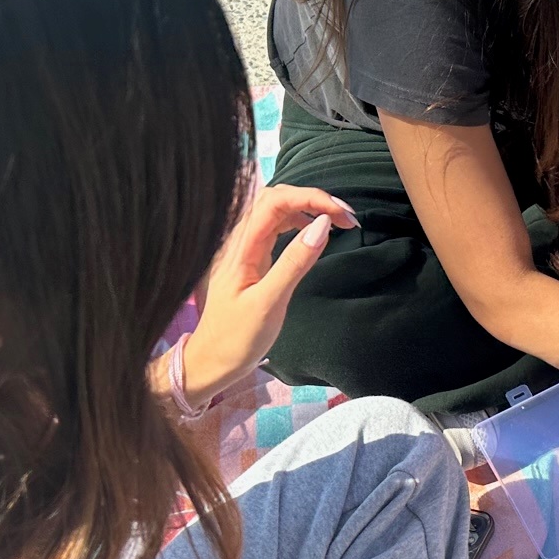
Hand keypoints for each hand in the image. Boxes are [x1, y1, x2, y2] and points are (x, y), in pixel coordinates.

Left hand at [172, 185, 359, 405]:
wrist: (210, 361)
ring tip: (340, 223)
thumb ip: (295, 262)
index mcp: (241, 248)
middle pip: (276, 197)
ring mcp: (245, 248)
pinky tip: (316, 234)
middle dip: (313, 198)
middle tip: (348, 218)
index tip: (345, 215)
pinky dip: (301, 222)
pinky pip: (276, 227)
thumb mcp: (269, 303)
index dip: (312, 198)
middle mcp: (240, 241)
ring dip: (309, 208)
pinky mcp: (252, 258)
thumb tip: (324, 225)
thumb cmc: (236, 338)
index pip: (276, 201)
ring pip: (277, 210)